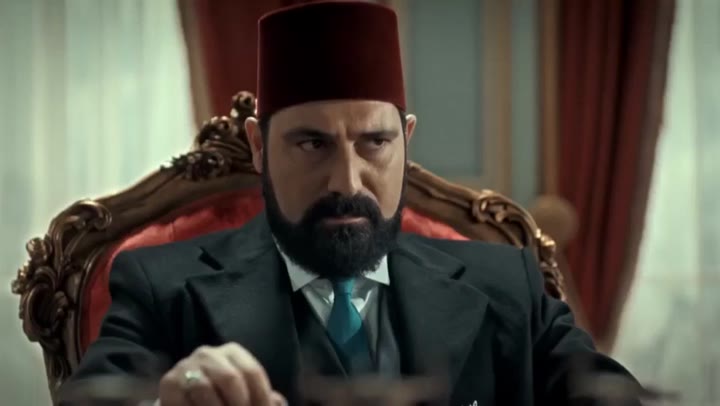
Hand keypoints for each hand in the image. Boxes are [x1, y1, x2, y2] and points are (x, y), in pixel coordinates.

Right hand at [158, 343, 286, 405]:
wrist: (187, 398)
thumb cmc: (222, 396)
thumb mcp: (244, 393)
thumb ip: (263, 397)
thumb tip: (278, 404)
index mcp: (232, 352)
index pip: (253, 373)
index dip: (261, 398)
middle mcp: (209, 353)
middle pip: (231, 378)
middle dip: (241, 405)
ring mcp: (186, 365)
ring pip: (206, 389)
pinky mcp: (168, 382)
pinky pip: (185, 400)